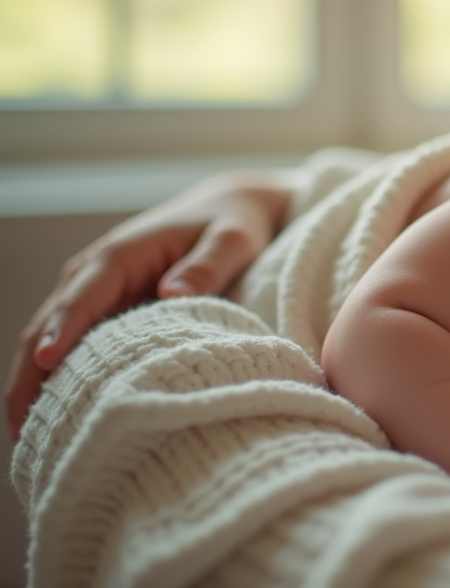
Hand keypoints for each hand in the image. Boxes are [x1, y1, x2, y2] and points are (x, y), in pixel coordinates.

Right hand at [3, 171, 292, 439]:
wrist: (227, 209)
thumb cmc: (231, 223)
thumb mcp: (233, 238)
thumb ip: (210, 262)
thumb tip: (173, 293)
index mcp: (121, 254)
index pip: (82, 295)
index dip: (62, 328)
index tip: (47, 363)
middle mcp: (95, 272)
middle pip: (48, 324)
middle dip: (29, 373)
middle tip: (20, 426)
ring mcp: (95, 292)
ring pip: (50, 339)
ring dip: (34, 382)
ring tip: (27, 436)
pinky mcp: (104, 309)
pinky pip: (72, 345)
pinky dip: (57, 377)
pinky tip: (55, 417)